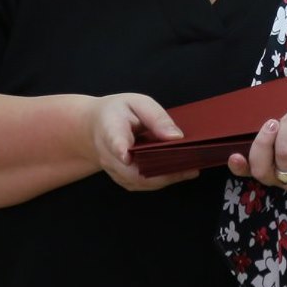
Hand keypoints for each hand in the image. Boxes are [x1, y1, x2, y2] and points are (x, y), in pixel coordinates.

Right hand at [83, 92, 198, 191]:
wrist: (95, 127)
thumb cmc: (119, 112)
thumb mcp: (137, 103)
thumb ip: (156, 117)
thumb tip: (176, 136)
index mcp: (111, 130)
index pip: (114, 142)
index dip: (120, 149)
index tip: (126, 155)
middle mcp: (109, 155)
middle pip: (133, 171)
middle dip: (162, 172)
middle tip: (189, 167)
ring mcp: (115, 170)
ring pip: (140, 181)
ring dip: (166, 178)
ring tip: (190, 170)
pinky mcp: (122, 178)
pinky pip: (142, 183)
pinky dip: (162, 180)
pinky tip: (180, 173)